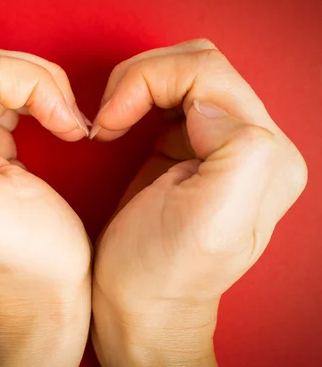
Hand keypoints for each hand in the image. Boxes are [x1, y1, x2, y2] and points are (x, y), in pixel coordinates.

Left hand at [0, 45, 91, 365]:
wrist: (39, 296)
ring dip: (40, 90)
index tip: (65, 126)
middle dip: (37, 84)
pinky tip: (53, 127)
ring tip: (66, 126)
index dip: (30, 86)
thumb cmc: (23, 264)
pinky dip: (38, 99)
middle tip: (69, 121)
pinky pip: (4, 91)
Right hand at [90, 39, 307, 365]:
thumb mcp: (208, 222)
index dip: (146, 82)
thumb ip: (235, 148)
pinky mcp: (187, 147)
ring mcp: (217, 143)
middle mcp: (249, 143)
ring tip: (109, 124)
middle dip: (140, 79)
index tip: (109, 122)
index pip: (206, 72)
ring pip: (179, 73)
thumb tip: (203, 106)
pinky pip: (165, 95)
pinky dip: (133, 99)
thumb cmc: (160, 272)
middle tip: (108, 119)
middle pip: (195, 64)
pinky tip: (117, 126)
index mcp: (263, 155)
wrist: (140, 306)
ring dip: (135, 87)